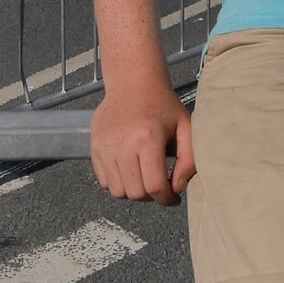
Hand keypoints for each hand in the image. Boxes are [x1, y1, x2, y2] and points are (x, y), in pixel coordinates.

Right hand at [90, 86, 193, 205]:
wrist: (132, 83)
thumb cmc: (163, 106)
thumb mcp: (186, 127)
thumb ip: (189, 159)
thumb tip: (177, 187)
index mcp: (148, 139)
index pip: (155, 186)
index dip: (167, 199)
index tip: (174, 197)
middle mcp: (123, 144)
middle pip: (136, 193)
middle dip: (151, 197)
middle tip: (160, 187)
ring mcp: (105, 146)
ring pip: (118, 191)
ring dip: (133, 192)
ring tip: (144, 180)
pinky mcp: (94, 147)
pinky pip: (104, 181)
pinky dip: (118, 183)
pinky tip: (130, 171)